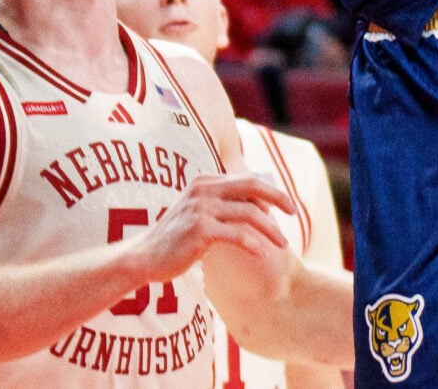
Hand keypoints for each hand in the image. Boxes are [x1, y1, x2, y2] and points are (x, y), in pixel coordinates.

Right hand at [118, 174, 292, 282]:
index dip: (270, 191)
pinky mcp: (200, 229)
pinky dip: (253, 244)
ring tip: (282, 244)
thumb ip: (220, 203)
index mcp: (204, 181)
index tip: (285, 205)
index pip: (246, 180)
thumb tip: (256, 203)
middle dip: (278, 198)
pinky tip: (262, 254)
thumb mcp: (197, 212)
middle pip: (252, 187)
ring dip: (270, 229)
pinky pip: (237, 234)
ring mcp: (202, 208)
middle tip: (294, 213)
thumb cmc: (174, 239)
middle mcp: (204, 189)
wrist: (143, 257)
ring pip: (249, 213)